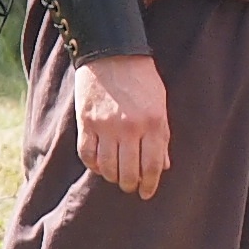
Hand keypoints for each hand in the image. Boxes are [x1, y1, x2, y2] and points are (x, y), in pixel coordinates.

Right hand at [74, 52, 171, 200]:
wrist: (112, 54)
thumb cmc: (141, 79)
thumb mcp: (160, 105)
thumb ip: (161, 137)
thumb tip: (163, 167)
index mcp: (153, 123)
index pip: (152, 166)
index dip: (149, 185)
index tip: (146, 194)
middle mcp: (130, 128)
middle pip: (129, 172)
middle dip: (131, 185)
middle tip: (131, 186)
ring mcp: (106, 126)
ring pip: (107, 167)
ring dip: (112, 177)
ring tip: (117, 176)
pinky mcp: (86, 123)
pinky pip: (87, 155)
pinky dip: (94, 165)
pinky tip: (100, 165)